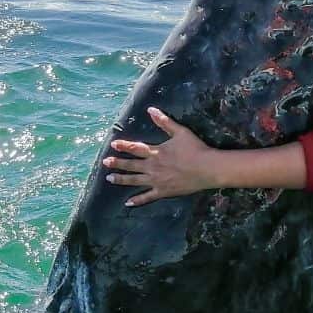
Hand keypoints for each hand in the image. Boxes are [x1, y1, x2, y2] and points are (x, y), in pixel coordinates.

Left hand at [103, 107, 219, 206]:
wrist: (206, 168)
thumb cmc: (195, 148)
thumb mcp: (180, 132)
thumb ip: (164, 121)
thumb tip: (150, 109)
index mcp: (156, 152)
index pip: (136, 148)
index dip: (124, 146)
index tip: (113, 144)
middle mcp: (153, 167)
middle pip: (131, 165)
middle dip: (117, 163)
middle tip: (105, 162)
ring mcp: (156, 181)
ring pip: (135, 180)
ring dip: (121, 179)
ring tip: (109, 178)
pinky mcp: (163, 192)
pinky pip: (147, 197)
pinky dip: (137, 200)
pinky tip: (127, 203)